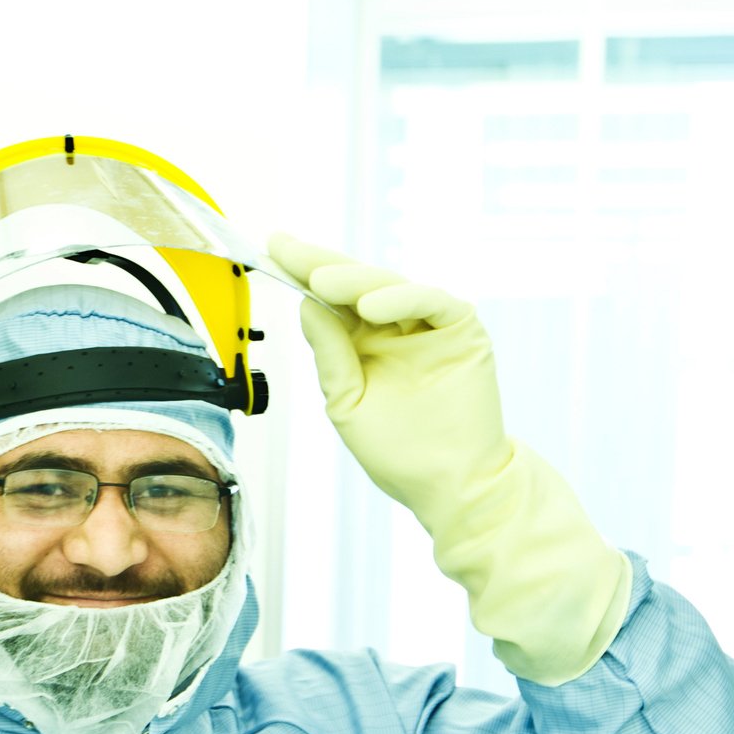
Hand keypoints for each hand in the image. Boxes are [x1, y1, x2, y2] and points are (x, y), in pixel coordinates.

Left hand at [266, 234, 512, 518]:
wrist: (452, 486)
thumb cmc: (401, 454)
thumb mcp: (347, 403)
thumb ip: (330, 355)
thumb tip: (307, 306)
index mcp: (363, 344)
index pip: (329, 300)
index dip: (302, 271)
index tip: (272, 247)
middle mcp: (395, 328)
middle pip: (356, 284)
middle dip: (320, 264)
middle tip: (290, 251)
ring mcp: (429, 326)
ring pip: (390, 286)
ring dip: (355, 281)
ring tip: (323, 281)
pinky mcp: (461, 329)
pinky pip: (430, 301)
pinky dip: (401, 298)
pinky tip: (372, 305)